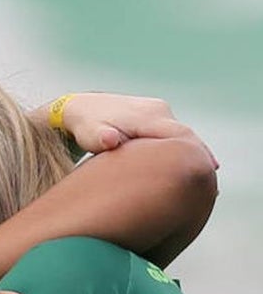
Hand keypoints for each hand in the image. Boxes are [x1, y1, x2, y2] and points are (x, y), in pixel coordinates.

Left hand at [49, 93, 217, 166]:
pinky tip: (187, 167)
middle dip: (198, 157)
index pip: (179, 135)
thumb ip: (101, 138)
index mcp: (145, 115)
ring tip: (202, 179)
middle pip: (185, 135)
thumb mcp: (89, 134)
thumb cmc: (85, 128)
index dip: (195, 153)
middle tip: (211, 185)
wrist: (81, 109)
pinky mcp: (156, 115)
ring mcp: (158, 110)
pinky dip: (179, 149)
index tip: (206, 173)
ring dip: (190, 154)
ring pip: (179, 135)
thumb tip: (110, 140)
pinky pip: (172, 133)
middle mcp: (157, 109)